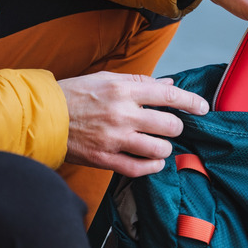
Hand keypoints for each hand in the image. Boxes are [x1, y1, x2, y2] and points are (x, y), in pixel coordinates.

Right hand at [58, 72, 208, 176]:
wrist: (44, 116)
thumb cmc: (76, 94)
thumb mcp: (107, 79)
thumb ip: (140, 82)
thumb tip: (168, 84)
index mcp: (124, 90)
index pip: (169, 96)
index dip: (192, 102)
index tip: (203, 108)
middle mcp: (122, 114)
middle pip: (170, 125)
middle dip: (175, 127)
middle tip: (170, 127)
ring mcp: (114, 138)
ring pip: (159, 149)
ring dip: (164, 148)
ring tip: (159, 144)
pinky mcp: (105, 159)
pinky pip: (139, 169)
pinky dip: (152, 166)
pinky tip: (153, 161)